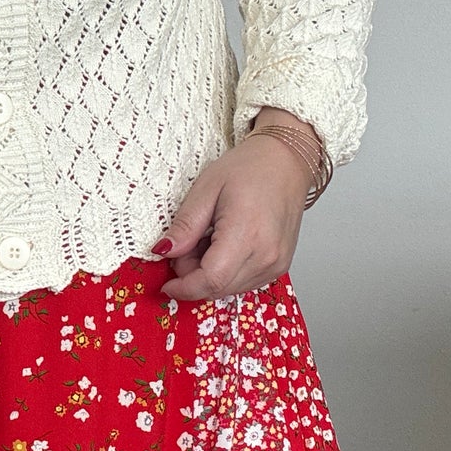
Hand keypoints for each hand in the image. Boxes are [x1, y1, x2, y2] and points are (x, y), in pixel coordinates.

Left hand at [152, 120, 315, 300]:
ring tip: (209, 239)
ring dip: (210, 274)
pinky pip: (245, 283)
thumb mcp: (207, 189)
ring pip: (230, 289)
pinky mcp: (280, 266)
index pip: (211, 280)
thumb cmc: (251, 168)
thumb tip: (164, 251)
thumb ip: (185, 225)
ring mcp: (277, 263)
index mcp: (247, 233)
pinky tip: (225, 246)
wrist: (286, 162)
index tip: (167, 284)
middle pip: (218, 288)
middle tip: (186, 245)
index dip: (184, 287)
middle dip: (193, 276)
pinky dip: (227, 272)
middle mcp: (266, 255)